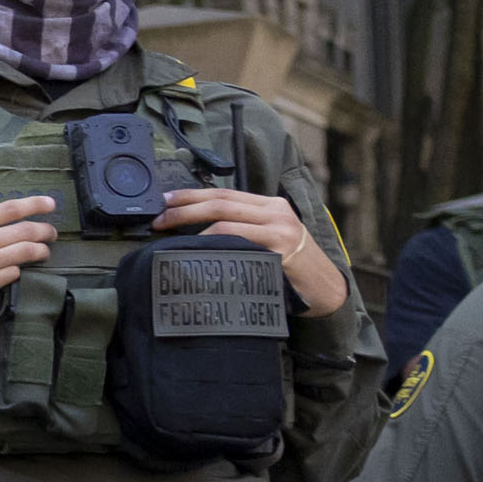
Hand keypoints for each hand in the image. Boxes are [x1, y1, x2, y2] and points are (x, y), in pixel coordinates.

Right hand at [0, 198, 56, 323]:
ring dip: (39, 252)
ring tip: (43, 252)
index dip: (35, 205)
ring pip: (23, 254)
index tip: (50, 204)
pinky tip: (14, 270)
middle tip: (52, 233)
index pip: (8, 210)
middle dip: (45, 231)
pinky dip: (16, 271)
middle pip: (24, 232)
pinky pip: (9, 276)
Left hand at [155, 186, 350, 316]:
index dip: (190, 195)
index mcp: (270, 205)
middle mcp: (276, 212)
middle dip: (183, 209)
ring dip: (191, 228)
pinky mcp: (280, 252)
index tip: (163, 201)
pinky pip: (237, 245)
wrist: (325, 289)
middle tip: (158, 219)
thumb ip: (241, 228)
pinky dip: (213, 247)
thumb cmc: (290, 266)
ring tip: (169, 237)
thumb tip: (195, 228)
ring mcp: (280, 231)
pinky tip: (196, 254)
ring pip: (225, 221)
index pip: (223, 193)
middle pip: (220, 202)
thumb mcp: (269, 238)